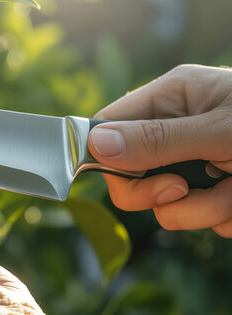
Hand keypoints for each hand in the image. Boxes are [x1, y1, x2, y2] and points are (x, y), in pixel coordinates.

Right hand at [88, 64, 231, 236]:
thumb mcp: (222, 132)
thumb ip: (159, 140)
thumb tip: (96, 144)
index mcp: (172, 97)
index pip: (109, 128)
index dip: (108, 159)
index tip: (131, 179)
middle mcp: (178, 128)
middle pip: (130, 173)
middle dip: (160, 194)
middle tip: (184, 190)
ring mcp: (196, 161)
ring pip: (167, 205)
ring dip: (204, 210)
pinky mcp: (216, 190)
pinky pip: (199, 217)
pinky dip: (225, 218)